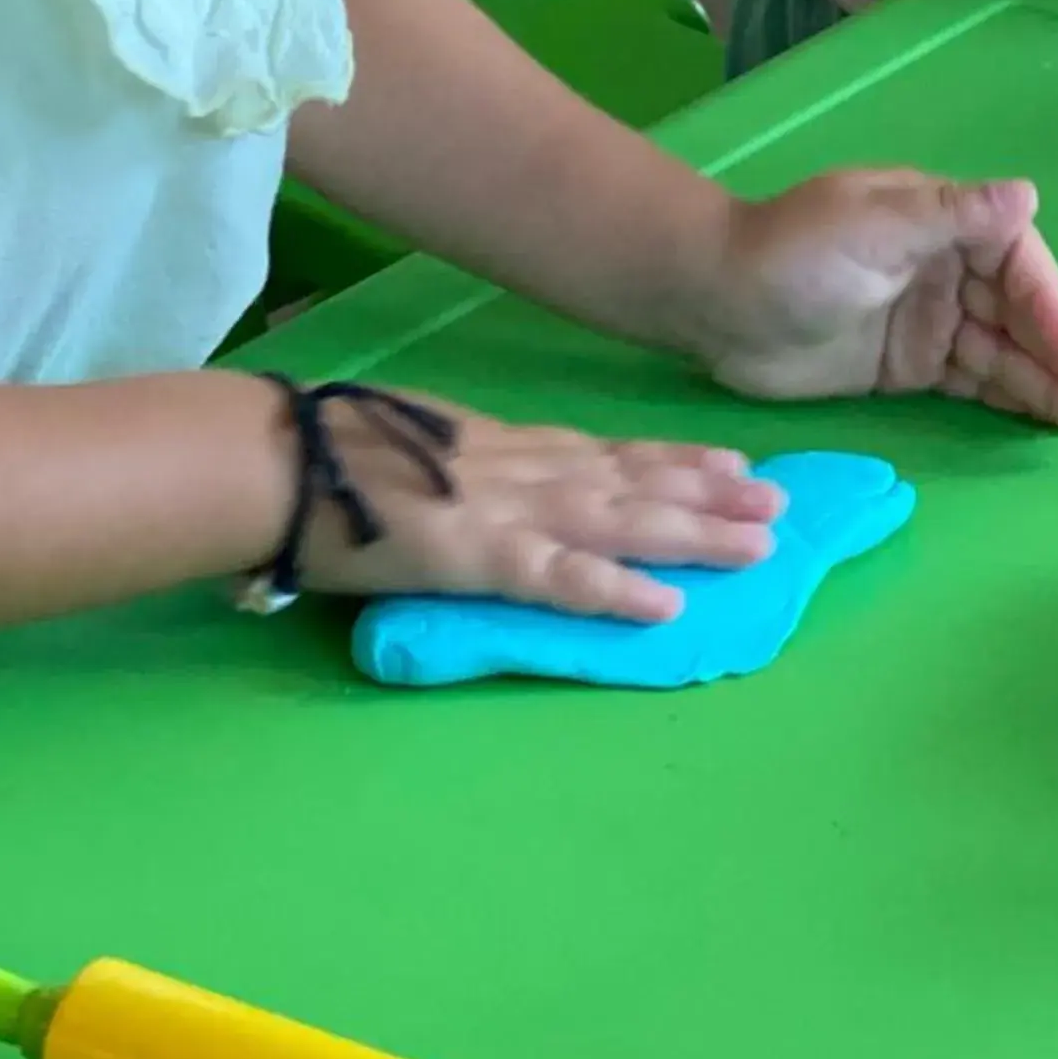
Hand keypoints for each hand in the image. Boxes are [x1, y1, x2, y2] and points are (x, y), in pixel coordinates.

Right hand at [297, 394, 785, 624]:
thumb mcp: (412, 451)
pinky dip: (616, 593)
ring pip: (621, 523)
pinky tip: (667, 610)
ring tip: (761, 545)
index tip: (734, 464)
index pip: (605, 455)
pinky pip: (561, 579)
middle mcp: (522, 469)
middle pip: (634, 483)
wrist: (274, 460)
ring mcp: (506, 510)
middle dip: (711, 496)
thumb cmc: (325, 459)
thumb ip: (453, 475)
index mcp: (503, 448)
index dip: (673, 462)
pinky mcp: (478, 556)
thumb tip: (465, 493)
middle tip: (783, 503)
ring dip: (695, 534)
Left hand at [693, 171, 1057, 435]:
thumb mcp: (871, 225)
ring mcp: (929, 319)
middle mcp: (945, 267)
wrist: (711, 302)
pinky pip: (975, 385)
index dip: (1052, 310)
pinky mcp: (909, 367)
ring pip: (1006, 354)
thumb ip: (951, 217)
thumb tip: (1026, 193)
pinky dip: (1015, 402)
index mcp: (940, 221)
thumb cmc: (790, 252)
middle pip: (1022, 314)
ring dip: (1053, 386)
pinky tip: (1054, 424)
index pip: (1017, 263)